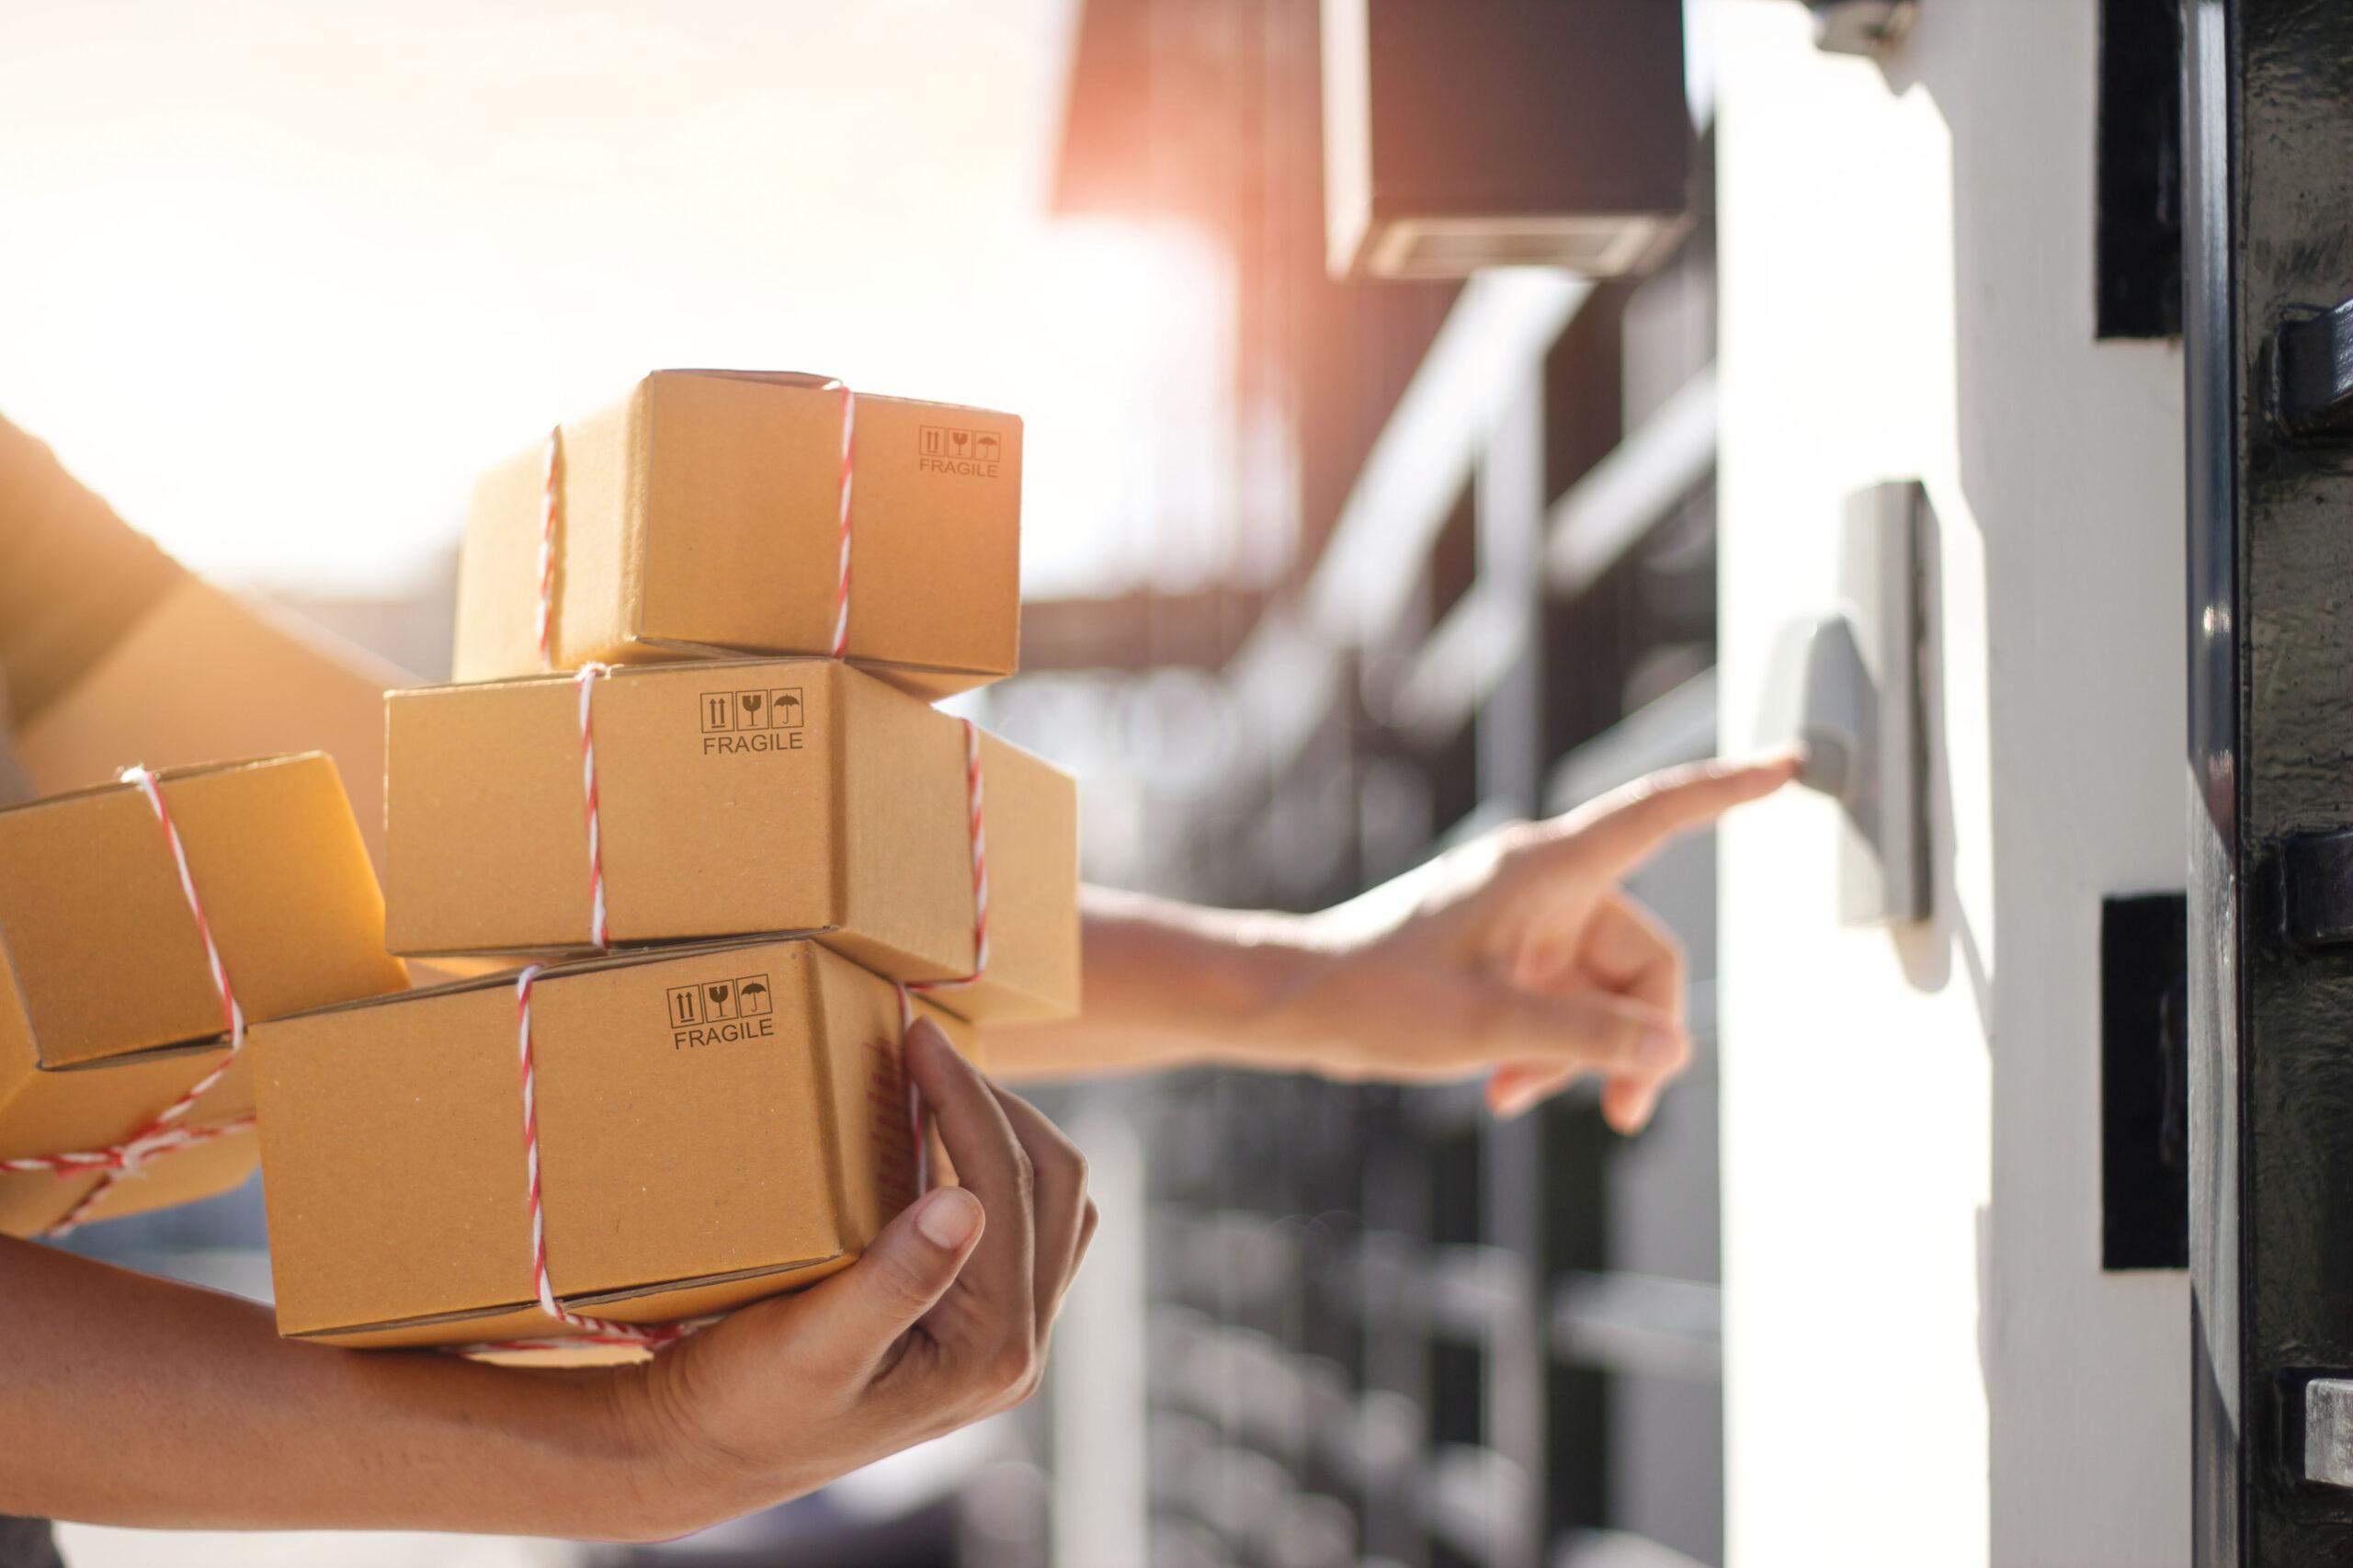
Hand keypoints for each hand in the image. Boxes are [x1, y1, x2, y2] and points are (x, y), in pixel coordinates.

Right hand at [613, 1020, 1094, 1535]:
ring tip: (939, 1085)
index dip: (966, 1098)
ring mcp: (1006, 1343)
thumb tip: (965, 1203)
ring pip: (1056, 1206)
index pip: (1007, 1189)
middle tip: (927, 1049)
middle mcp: (1017, 1352)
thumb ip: (892, 1280)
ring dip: (1009, 1135)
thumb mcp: (808, 1345)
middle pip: (1057, 1187)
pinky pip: (1025, 1231)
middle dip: (998, 1104)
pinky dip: (995, 1172)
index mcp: (989, 1351)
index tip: (917, 1035)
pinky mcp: (980, 1332)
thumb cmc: (745, 1402)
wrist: (707, 1454)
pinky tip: (932, 1145)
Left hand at [1262, 754, 1797, 1132]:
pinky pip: (1563, 1001)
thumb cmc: (1374, 999)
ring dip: (1581, 1052)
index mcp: (1543, 870)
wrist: (1293, 1005)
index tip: (1790, 763)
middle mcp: (1542, 885)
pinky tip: (1504, 1091)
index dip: (1727, 788)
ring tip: (1518, 1096)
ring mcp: (1524, 921)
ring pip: (1605, 989)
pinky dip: (1548, 1047)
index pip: (1657, 815)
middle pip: (1645, 954)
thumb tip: (1674, 1049)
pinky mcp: (1505, 954)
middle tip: (1616, 1112)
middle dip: (1637, 1034)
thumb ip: (1586, 1036)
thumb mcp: (1487, 1027)